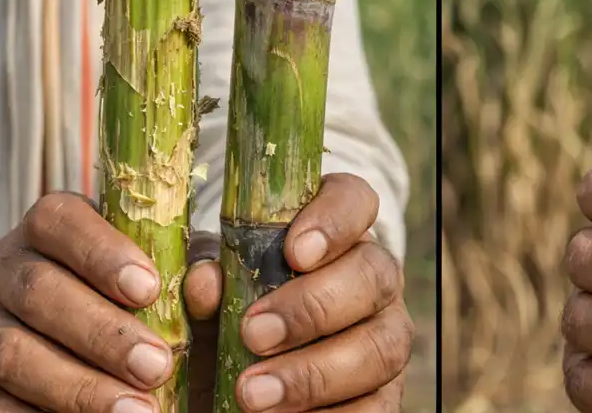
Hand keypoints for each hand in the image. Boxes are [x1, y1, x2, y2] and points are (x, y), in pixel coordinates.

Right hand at [0, 192, 200, 411]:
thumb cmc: (111, 295)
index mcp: (47, 228)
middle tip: (157, 367)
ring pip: (13, 354)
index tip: (149, 288)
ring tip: (136, 412)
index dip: (102, 253)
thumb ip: (182, 270)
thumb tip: (207, 285)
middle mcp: (2, 268)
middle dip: (102, 334)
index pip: (60, 222)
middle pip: (39, 292)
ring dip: (78, 388)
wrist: (20, 336)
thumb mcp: (147, 272)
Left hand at [189, 173, 413, 411]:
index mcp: (335, 232)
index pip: (355, 200)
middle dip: (314, 307)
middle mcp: (373, 277)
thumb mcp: (216, 289)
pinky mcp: (386, 393)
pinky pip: (378, 407)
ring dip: (316, 373)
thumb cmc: (233, 309)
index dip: (335, 221)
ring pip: (383, 346)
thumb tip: (206, 282)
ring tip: (253, 395)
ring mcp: (386, 335)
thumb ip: (211, 280)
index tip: (294, 252)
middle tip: (253, 334)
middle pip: (374, 275)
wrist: (244, 372)